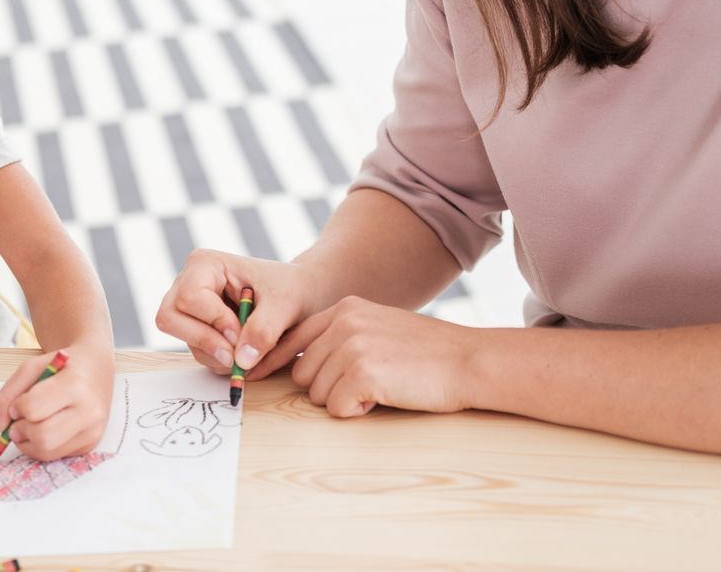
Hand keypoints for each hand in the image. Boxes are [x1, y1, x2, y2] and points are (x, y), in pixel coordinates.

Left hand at [0, 344, 114, 459]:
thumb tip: (0, 427)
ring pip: (48, 451)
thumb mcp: (32, 367)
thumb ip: (8, 393)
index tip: (18, 403)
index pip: (34, 408)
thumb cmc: (63, 366)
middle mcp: (90, 410)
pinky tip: (45, 429)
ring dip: (28, 443)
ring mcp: (92, 430)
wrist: (96, 367)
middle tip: (18, 422)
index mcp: (76, 383)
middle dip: (21, 431)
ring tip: (29, 426)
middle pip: (43, 436)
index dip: (17, 408)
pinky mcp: (91, 444)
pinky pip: (56, 455)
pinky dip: (42, 446)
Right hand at [155, 248, 323, 377]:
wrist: (299, 296)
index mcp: (205, 265)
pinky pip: (197, 352)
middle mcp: (188, 283)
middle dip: (204, 341)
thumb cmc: (291, 289)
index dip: (213, 321)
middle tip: (236, 357)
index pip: (190, 297)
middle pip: (170, 318)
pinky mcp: (197, 329)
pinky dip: (219, 360)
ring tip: (249, 353)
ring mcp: (188, 309)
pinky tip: (243, 354)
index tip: (240, 335)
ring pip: (184, 340)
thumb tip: (241, 361)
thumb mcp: (284, 304)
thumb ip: (264, 329)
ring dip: (216, 355)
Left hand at [253, 296, 477, 416]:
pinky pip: (336, 408)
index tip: (251, 375)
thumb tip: (303, 364)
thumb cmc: (428, 354)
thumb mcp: (379, 327)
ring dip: (344, 401)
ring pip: (316, 393)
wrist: (469, 361)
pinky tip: (384, 397)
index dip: (271, 360)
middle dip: (325, 388)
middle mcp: (344, 321)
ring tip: (380, 388)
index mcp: (346, 308)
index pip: (292, 337)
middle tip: (365, 385)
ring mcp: (352, 345)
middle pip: (301, 371)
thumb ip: (343, 336)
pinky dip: (357, 412)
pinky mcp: (363, 373)